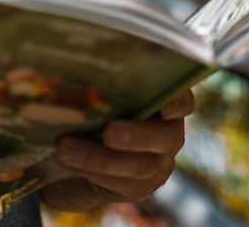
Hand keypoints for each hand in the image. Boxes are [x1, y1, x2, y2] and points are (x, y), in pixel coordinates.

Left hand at [41, 91, 193, 211]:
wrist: (92, 155)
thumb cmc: (101, 110)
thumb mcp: (107, 95)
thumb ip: (106, 84)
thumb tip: (74, 62)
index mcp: (164, 104)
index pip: (183, 100)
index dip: (177, 102)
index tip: (165, 104)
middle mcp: (169, 134)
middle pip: (164, 137)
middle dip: (135, 135)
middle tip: (109, 133)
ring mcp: (158, 164)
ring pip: (139, 166)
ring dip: (98, 158)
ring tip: (65, 150)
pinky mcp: (139, 187)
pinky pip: (120, 183)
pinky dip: (91, 171)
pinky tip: (69, 162)